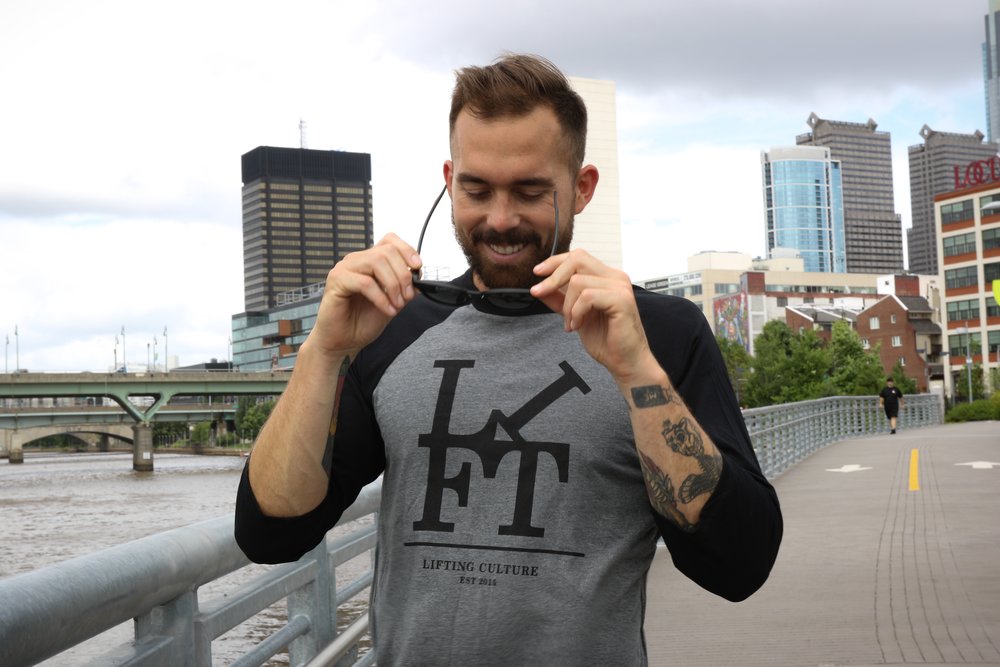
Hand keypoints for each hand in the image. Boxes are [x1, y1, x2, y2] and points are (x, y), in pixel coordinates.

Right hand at [308, 233, 420, 358]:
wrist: (343, 341)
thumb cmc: (362, 321)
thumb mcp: (392, 302)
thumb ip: (405, 288)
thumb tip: (419, 278)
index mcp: (369, 262)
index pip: (389, 241)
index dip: (406, 250)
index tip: (417, 267)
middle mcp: (356, 261)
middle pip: (386, 251)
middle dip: (403, 274)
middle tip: (407, 296)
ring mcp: (344, 269)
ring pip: (376, 262)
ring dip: (393, 285)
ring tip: (397, 304)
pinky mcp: (336, 281)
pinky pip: (365, 283)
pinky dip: (381, 297)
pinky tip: (387, 309)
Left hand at [530, 249, 655, 382]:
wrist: (624, 362)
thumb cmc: (606, 340)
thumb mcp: (574, 315)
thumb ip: (559, 300)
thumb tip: (539, 287)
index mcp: (607, 278)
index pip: (578, 257)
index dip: (555, 262)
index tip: (537, 272)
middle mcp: (615, 278)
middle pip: (577, 260)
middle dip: (554, 278)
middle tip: (540, 293)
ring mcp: (620, 287)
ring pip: (578, 281)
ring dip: (567, 305)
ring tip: (572, 323)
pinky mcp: (621, 300)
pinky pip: (587, 296)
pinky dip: (577, 312)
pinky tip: (579, 325)